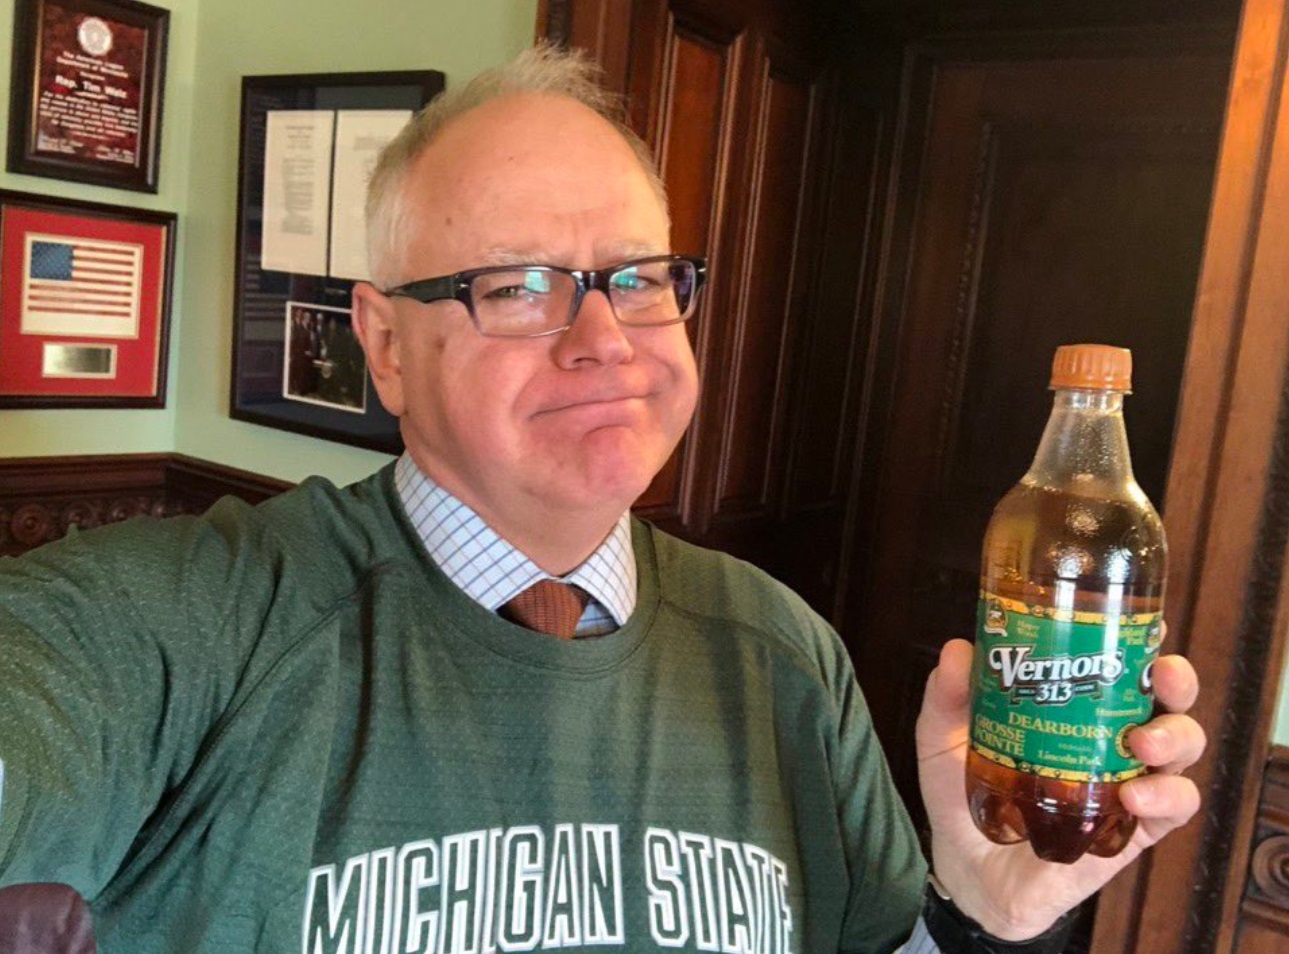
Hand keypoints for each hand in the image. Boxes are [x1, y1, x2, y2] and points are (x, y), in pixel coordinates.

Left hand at [915, 638, 1204, 940]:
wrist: (966, 870)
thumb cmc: (961, 794)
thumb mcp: (943, 739)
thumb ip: (947, 696)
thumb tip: (959, 649)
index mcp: (1073, 707)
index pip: (1120, 665)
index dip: (1143, 642)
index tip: (1146, 626)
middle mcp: (1109, 739)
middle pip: (1167, 700)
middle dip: (1175, 682)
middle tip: (1160, 674)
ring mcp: (1127, 783)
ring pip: (1182, 749)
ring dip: (1174, 737)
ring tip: (1141, 743)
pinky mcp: (1133, 832)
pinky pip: (1174, 809)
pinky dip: (1165, 797)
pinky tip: (1133, 796)